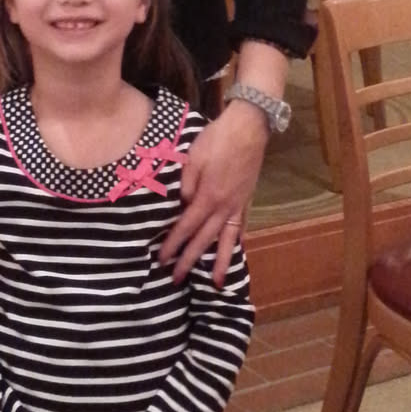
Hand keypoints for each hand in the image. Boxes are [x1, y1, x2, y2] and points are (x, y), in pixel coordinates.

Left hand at [158, 100, 266, 284]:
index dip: (173, 245)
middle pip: (204, 239)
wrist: (248, 128)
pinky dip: (237, 240)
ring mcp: (238, 205)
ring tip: (216, 283)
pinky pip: (241, 225)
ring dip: (221, 262)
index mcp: (207, 197)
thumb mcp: (193, 159)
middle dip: (189, 261)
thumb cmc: (216, 139)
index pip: (186, 227)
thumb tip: (182, 206)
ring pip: (227, 240)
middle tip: (177, 279)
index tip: (162, 260)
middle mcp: (223, 207)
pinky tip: (237, 249)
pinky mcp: (247, 199)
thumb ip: (186, 185)